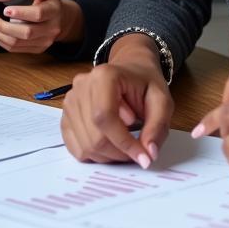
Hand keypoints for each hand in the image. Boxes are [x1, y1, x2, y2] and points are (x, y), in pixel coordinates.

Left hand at [0, 0, 82, 52]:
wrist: (60, 18)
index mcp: (54, 11)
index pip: (38, 14)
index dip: (21, 13)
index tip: (4, 9)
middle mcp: (52, 29)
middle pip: (26, 33)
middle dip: (4, 26)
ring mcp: (45, 41)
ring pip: (18, 43)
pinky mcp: (37, 49)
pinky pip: (15, 49)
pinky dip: (1, 40)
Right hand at [60, 37, 172, 167]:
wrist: (129, 70)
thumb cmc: (144, 84)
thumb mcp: (162, 100)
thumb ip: (157, 126)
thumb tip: (148, 154)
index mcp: (104, 76)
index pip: (105, 117)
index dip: (124, 142)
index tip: (144, 156)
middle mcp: (81, 86)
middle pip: (94, 136)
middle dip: (119, 153)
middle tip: (138, 151)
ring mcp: (70, 101)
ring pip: (85, 145)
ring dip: (109, 156)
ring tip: (124, 143)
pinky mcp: (66, 115)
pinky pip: (75, 146)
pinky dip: (95, 154)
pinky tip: (110, 144)